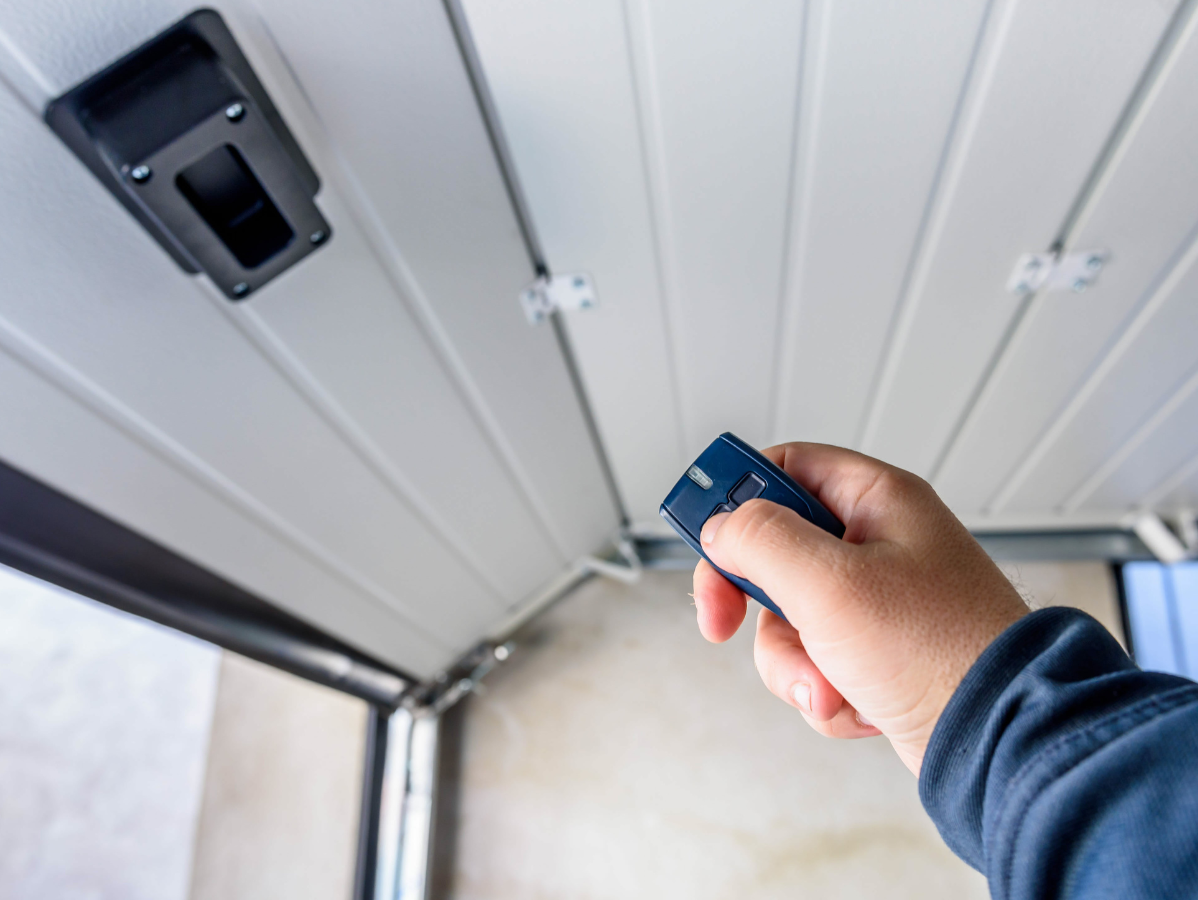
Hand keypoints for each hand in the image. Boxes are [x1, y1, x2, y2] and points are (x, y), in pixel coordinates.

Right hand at [692, 442, 1027, 774]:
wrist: (998, 740)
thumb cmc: (939, 651)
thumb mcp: (829, 583)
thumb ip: (760, 540)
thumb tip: (721, 527)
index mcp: (878, 501)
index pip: (786, 467)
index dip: (737, 494)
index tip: (702, 531)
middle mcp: (878, 545)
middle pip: (774, 550)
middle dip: (754, 601)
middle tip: (723, 619)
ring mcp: (877, 603)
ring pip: (787, 617)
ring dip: (793, 660)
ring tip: (829, 683)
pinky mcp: (876, 654)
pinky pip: (814, 662)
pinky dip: (822, 690)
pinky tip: (856, 703)